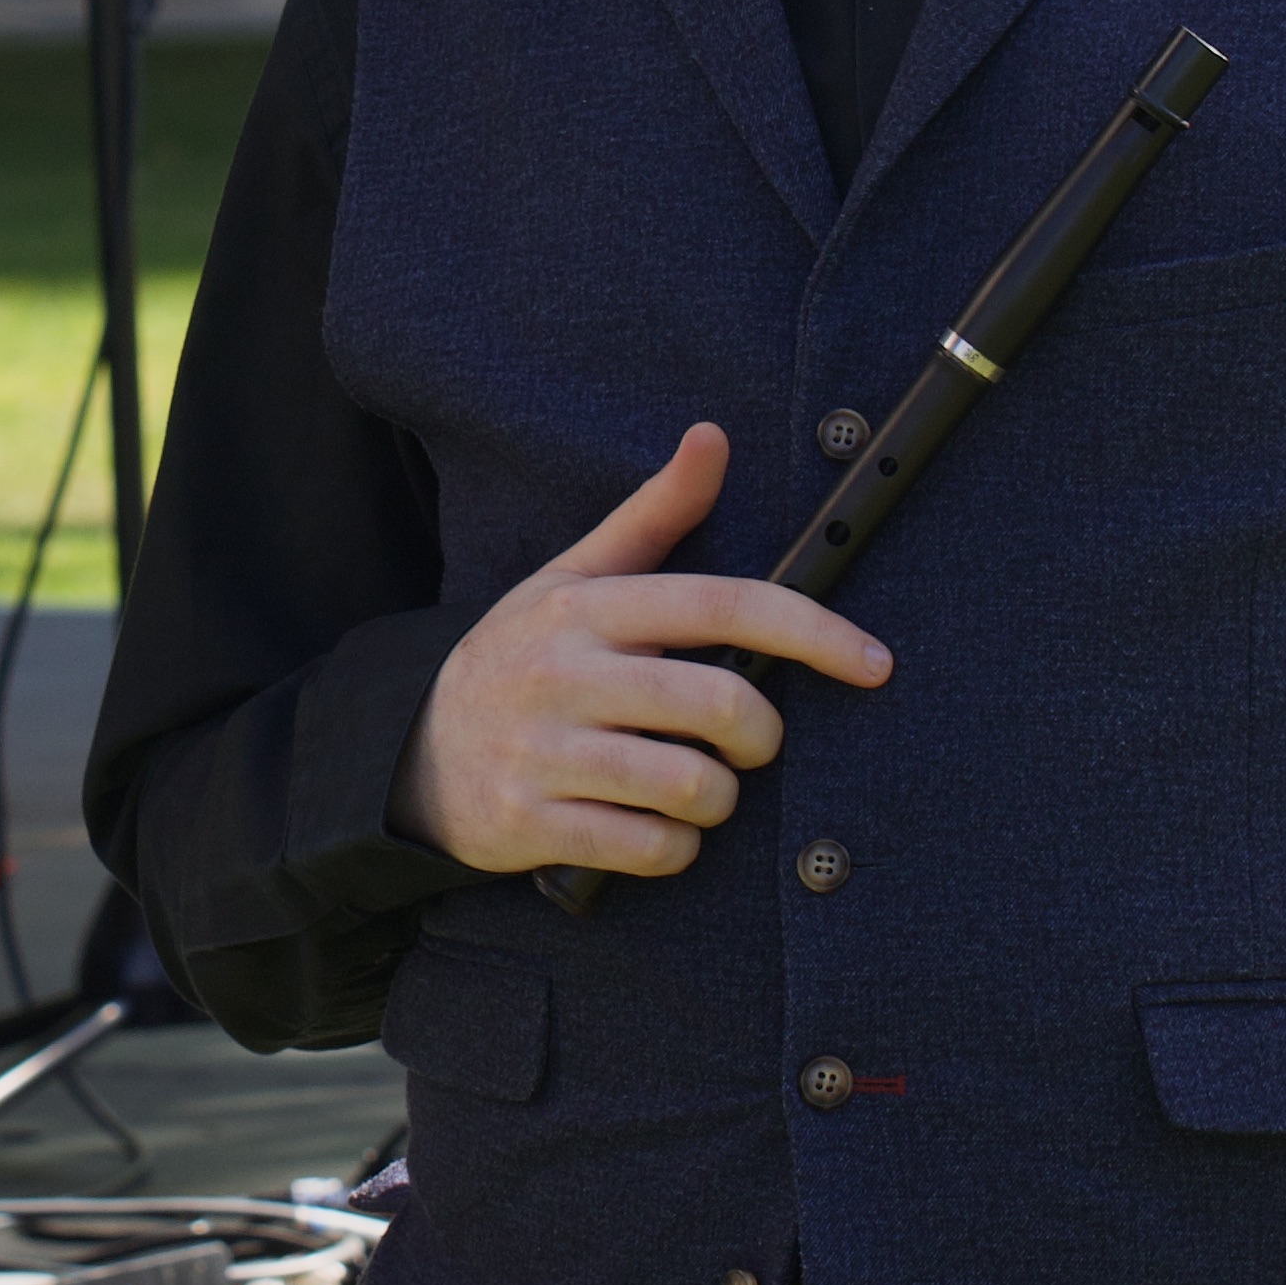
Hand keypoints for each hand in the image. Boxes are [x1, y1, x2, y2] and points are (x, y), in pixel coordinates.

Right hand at [391, 425, 892, 882]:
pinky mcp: (530, 821)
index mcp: (586, 607)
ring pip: (692, 786)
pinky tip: (653, 828)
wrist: (412, 750)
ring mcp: (543, 750)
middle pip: (720, 708)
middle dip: (761, 738)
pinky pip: (649, 848)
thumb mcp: (572, 579)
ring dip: (718, 801)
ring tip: (697, 789)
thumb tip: (712, 436)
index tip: (873, 662)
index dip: (811, 632)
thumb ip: (654, 515)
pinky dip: (674, 848)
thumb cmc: (520, 658)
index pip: (720, 606)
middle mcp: (562, 673)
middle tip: (748, 744)